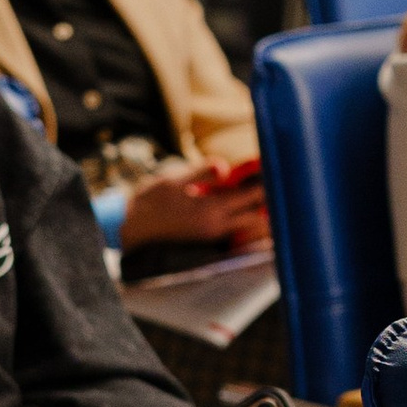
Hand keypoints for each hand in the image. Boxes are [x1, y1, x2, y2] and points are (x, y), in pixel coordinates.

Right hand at [118, 164, 270, 253]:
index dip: (264, 184)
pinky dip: (243, 217)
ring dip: (256, 212)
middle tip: (274, 183)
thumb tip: (225, 167)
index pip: (248, 197)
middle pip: (255, 216)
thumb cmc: (149, 202)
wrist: (131, 229)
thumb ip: (201, 172)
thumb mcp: (173, 180)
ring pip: (246, 226)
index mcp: (210, 210)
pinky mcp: (206, 238)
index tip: (275, 171)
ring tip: (263, 195)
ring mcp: (212, 235)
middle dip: (266, 201)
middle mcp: (216, 227)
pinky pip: (234, 228)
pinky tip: (241, 204)